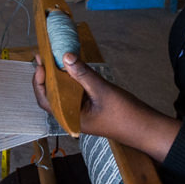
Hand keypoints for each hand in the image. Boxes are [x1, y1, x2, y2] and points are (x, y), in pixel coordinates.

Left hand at [31, 52, 180, 161]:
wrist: (145, 127)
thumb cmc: (124, 114)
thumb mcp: (102, 90)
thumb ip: (83, 74)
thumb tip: (65, 56)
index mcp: (70, 118)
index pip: (45, 100)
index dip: (39, 82)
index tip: (40, 64)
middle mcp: (72, 116)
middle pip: (52, 95)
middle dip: (46, 76)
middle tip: (44, 56)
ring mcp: (81, 112)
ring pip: (63, 93)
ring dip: (58, 76)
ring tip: (54, 58)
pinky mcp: (90, 107)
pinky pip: (75, 92)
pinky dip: (71, 79)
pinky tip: (72, 66)